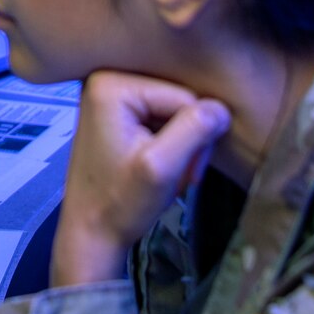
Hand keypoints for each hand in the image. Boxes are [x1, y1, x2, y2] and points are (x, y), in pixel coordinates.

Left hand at [52, 71, 229, 285]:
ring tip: (164, 174)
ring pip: (174, 113)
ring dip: (180, 146)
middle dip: (186, 141)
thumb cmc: (119, 205)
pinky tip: (156, 168)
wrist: (92, 234)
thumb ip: (193, 131)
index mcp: (111, 84)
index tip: (183, 169)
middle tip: (175, 174)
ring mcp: (110, 97)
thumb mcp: (161, 168)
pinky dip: (167, 147)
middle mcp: (107, 80)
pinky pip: (160, 121)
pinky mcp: (116, 114)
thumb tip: (222, 108)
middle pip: (179, 101)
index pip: (184, 97)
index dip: (194, 135)